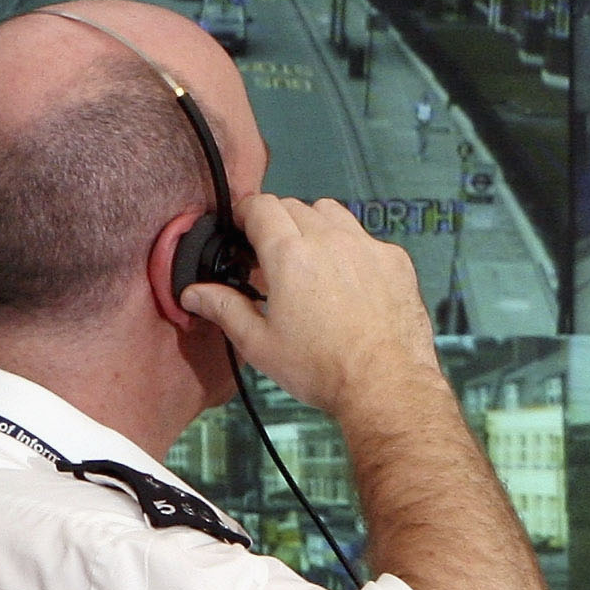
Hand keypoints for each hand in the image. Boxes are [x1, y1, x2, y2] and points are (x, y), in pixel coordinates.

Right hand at [180, 191, 439, 418]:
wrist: (385, 384)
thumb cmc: (323, 368)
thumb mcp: (259, 344)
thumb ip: (224, 309)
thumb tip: (194, 293)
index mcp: (291, 256)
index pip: (261, 206)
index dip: (244, 213)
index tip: (240, 227)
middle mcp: (331, 240)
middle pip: (295, 206)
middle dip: (275, 221)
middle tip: (268, 254)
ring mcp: (367, 246)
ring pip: (332, 212)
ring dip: (313, 225)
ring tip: (306, 261)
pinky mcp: (395, 260)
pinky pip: (365, 236)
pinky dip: (349, 246)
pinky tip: (345, 279)